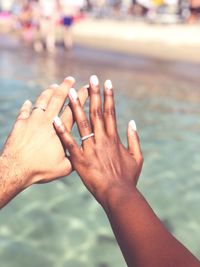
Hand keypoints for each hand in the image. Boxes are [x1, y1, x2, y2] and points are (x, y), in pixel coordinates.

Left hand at [1, 77, 87, 187]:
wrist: (16, 169)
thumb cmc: (41, 170)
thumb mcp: (63, 168)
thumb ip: (73, 160)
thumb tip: (80, 156)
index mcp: (60, 130)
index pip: (73, 109)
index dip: (81, 97)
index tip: (86, 88)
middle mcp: (47, 121)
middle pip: (58, 98)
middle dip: (66, 86)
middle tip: (70, 79)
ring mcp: (33, 120)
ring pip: (42, 100)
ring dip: (49, 91)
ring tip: (54, 86)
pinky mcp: (20, 123)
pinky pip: (25, 110)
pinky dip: (27, 106)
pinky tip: (29, 102)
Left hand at [53, 75, 142, 205]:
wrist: (118, 194)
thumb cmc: (128, 177)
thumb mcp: (137, 157)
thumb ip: (134, 138)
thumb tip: (132, 122)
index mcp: (114, 138)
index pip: (111, 112)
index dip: (109, 96)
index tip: (107, 83)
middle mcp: (101, 139)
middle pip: (96, 112)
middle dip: (93, 94)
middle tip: (90, 78)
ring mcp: (89, 148)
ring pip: (81, 123)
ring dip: (76, 106)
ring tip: (69, 91)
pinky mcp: (79, 159)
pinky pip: (68, 143)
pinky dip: (61, 131)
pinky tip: (54, 119)